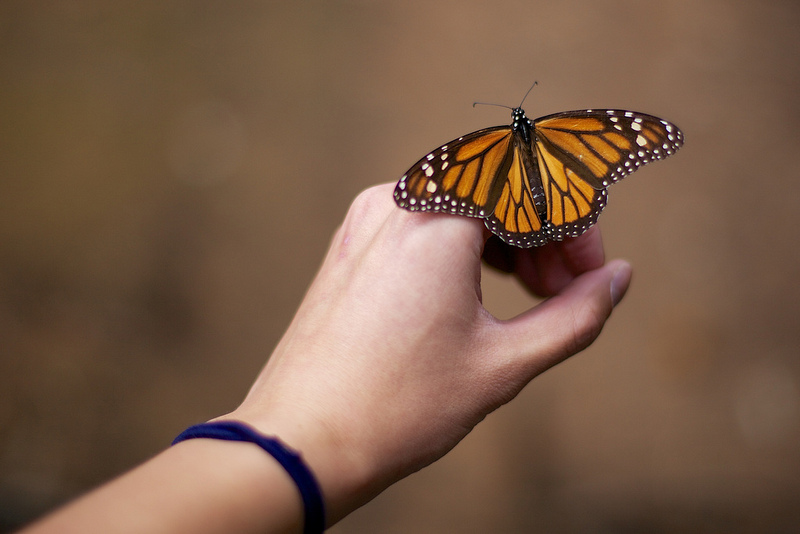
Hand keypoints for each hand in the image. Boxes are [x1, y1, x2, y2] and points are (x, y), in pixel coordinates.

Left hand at [226, 183, 631, 524]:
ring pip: (461, 201)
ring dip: (507, 236)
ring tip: (529, 294)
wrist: (303, 440)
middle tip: (565, 288)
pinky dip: (465, 243)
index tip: (592, 277)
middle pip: (498, 187)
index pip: (534, 189)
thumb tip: (619, 277)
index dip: (577, 228)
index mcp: (437, 220)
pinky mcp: (352, 242)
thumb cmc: (399, 407)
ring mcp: (367, 219)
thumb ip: (575, 314)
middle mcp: (397, 201)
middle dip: (545, 231)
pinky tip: (480, 288)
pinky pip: (424, 219)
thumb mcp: (503, 363)